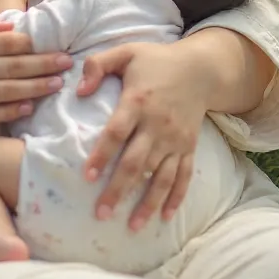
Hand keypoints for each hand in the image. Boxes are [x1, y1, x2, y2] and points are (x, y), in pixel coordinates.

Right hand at [0, 16, 70, 125]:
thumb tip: (9, 27)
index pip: (6, 43)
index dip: (33, 43)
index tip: (55, 43)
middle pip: (13, 66)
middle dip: (44, 64)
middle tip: (68, 63)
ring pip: (7, 91)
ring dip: (35, 88)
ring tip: (58, 84)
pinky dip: (12, 112)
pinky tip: (30, 107)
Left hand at [77, 40, 208, 229]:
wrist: (200, 69)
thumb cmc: (156, 61)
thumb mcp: (126, 52)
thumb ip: (97, 65)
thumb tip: (78, 90)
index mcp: (138, 101)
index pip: (117, 132)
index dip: (102, 154)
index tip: (87, 176)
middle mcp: (157, 125)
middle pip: (136, 162)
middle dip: (118, 189)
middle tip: (102, 213)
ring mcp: (175, 139)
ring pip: (160, 176)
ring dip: (147, 203)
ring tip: (132, 227)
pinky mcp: (189, 147)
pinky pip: (184, 176)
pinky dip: (176, 197)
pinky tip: (165, 217)